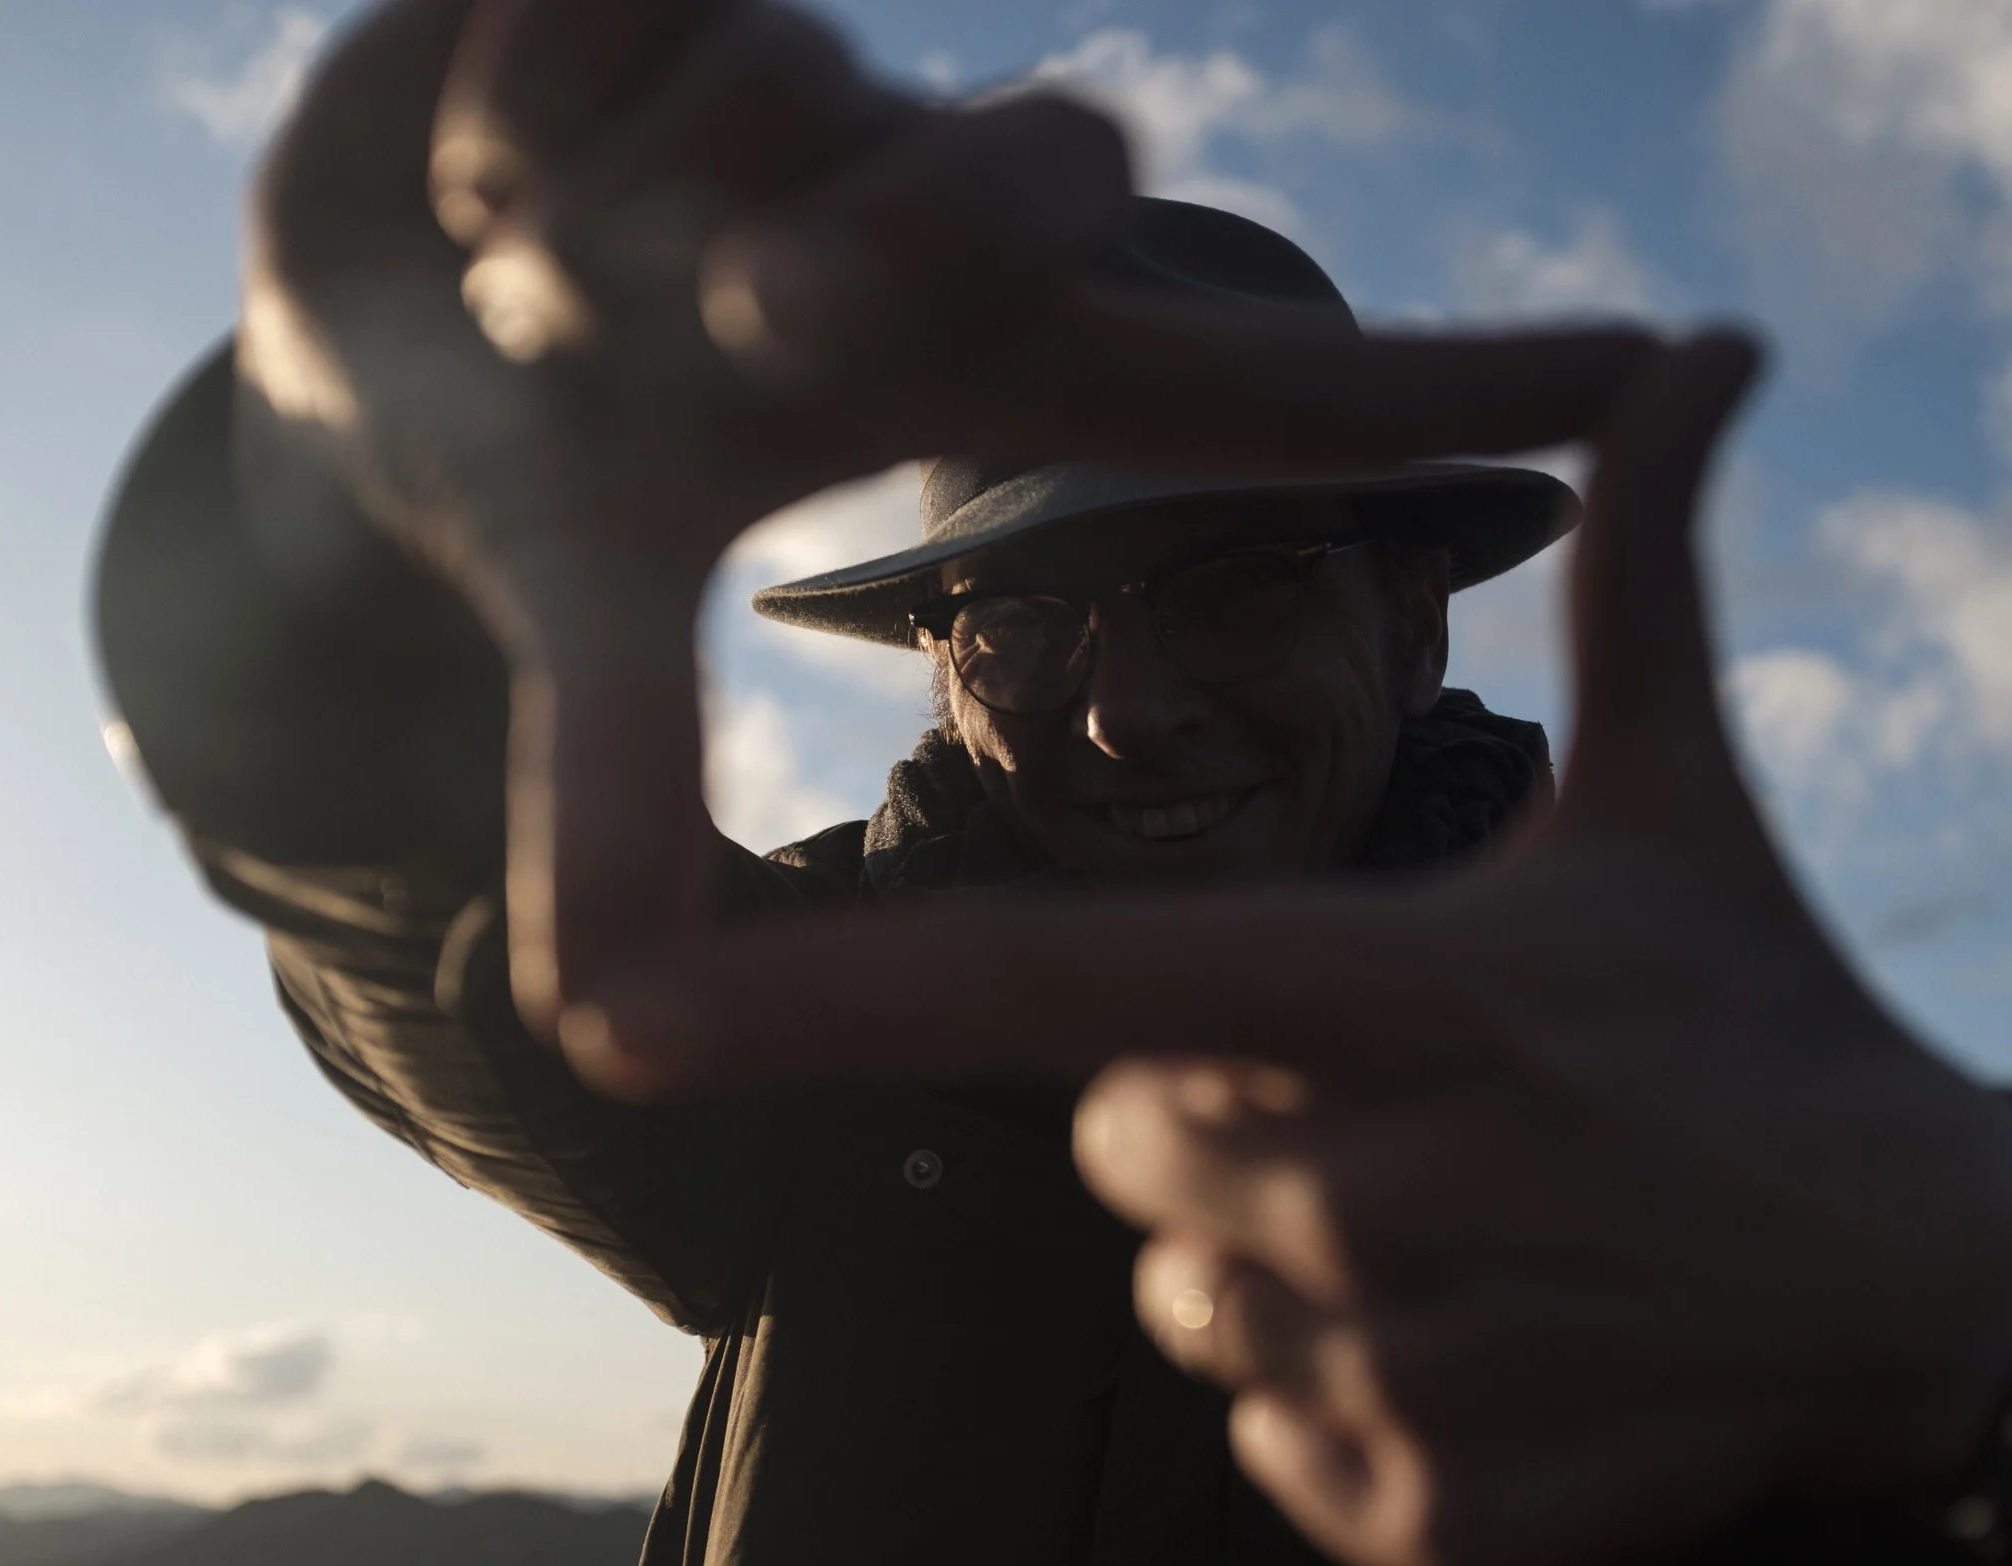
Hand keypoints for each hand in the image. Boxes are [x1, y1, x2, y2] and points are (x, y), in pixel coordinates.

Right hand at [238, 0, 1658, 1057]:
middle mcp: (922, 210)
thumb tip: (600, 1024)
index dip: (1450, 381)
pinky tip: (477, 175)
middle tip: (731, 328)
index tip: (1651, 364)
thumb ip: (619, 794)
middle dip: (873, 254)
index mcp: (964, 371)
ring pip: (794, 71)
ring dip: (618, 206)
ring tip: (537, 276)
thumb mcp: (583, 622)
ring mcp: (811, 73)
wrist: (360, 309)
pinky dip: (516, 95)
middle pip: (1036, 179)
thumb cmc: (536, 465)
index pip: (1248, 379)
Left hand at [600, 334, 2011, 1565]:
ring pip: (1191, 1314)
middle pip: (1119, 1153)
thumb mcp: (1692, 789)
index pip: (1065, 986)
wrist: (1929, 1281)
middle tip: (1393, 1095)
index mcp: (1415, 988)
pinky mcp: (1450, 1514)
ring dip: (1278, 1271)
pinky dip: (1344, 1414)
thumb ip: (1648, 571)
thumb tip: (1708, 343)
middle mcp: (1398, 1181)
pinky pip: (1281, 1460)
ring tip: (1460, 1221)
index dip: (833, 994)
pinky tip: (1484, 1345)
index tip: (632, 1010)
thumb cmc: (1760, 1003)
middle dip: (1207, 1121)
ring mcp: (1422, 1367)